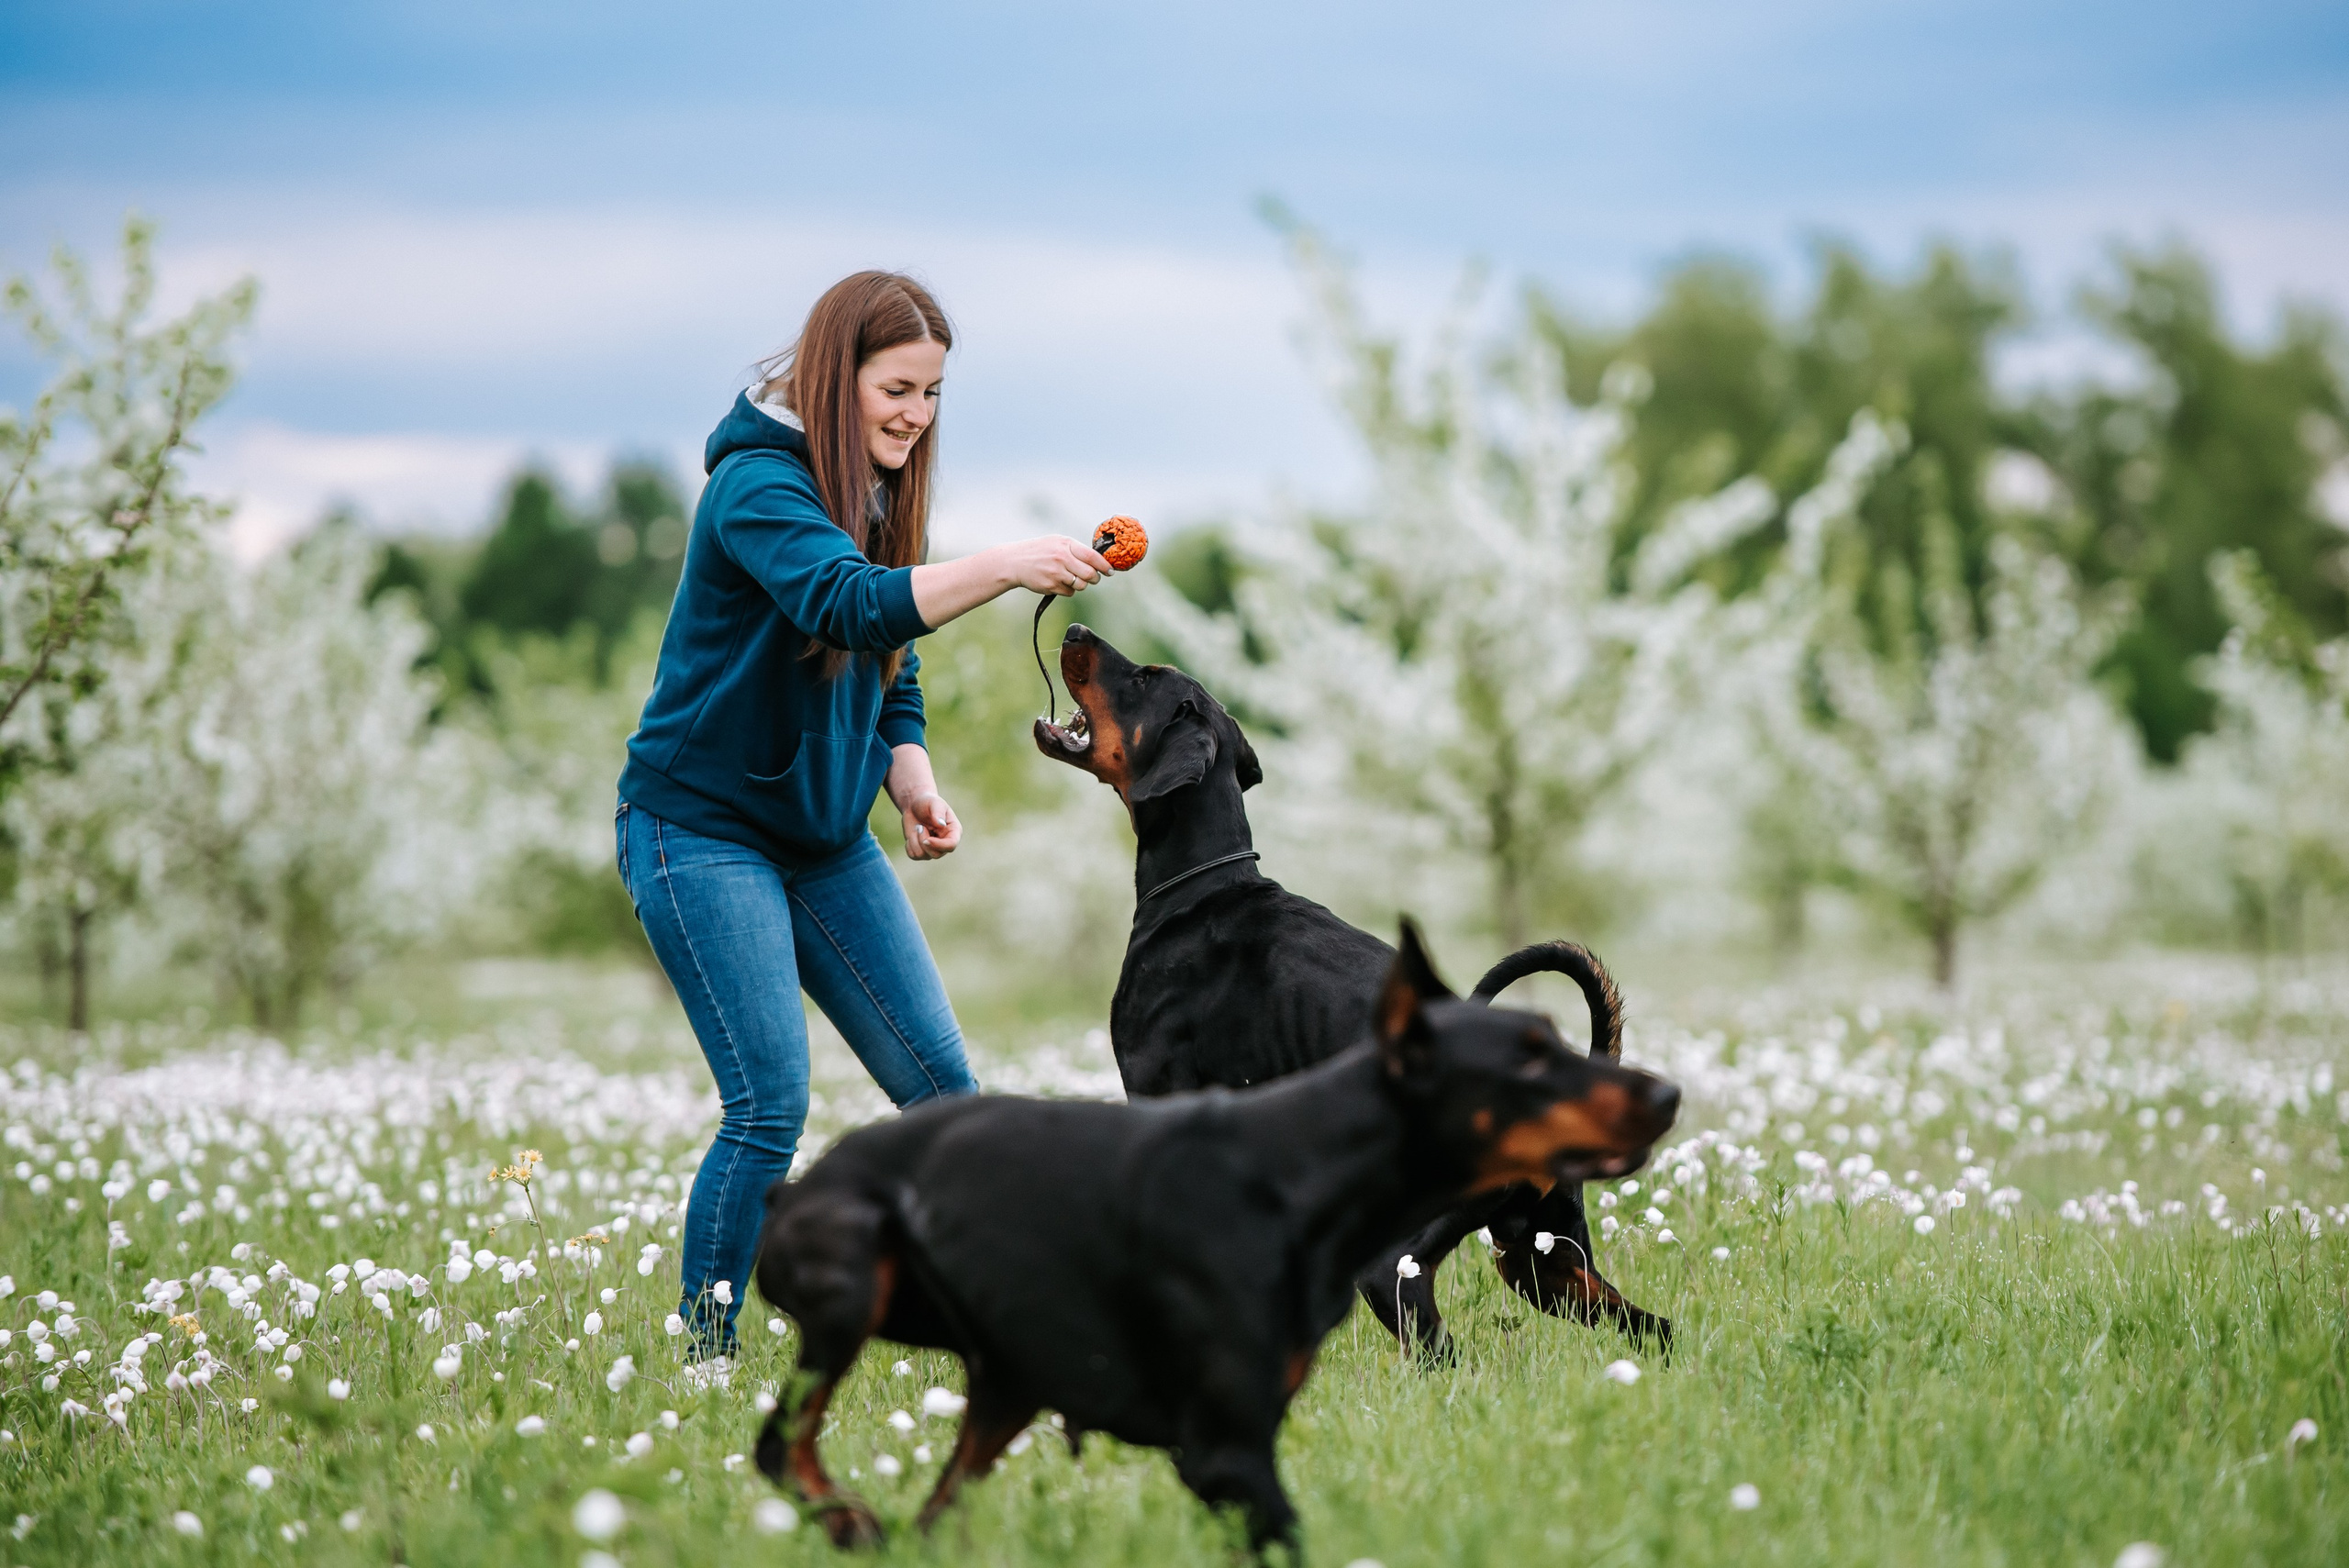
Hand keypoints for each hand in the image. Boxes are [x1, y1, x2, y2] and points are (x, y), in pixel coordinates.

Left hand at [901, 791, 960, 859]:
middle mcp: (945, 843)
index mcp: (953, 831)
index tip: (927, 839)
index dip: (939, 845)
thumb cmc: (927, 802)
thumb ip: (938, 812)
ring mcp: (933, 848)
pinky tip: (912, 834)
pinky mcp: (921, 851)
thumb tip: (941, 825)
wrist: (914, 805)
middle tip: (919, 826)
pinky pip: (913, 855)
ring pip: (923, 855)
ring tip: (917, 827)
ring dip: (915, 840)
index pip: (951, 845)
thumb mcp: (934, 803)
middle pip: (936, 854)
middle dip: (923, 841)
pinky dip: (909, 845)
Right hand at [998, 534, 1114, 596]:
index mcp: (1065, 545)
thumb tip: (1098, 560)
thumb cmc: (1039, 551)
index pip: (1091, 556)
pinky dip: (1068, 590)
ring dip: (1081, 584)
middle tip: (1093, 578)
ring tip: (1071, 578)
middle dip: (1094, 578)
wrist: (1014, 562)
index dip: (1104, 565)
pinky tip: (1059, 582)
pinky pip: (1070, 592)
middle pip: (1089, 574)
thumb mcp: (1056, 542)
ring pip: (1081, 585)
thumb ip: (1075, 549)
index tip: (1110, 571)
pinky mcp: (1051, 586)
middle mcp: (1062, 558)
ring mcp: (1056, 573)